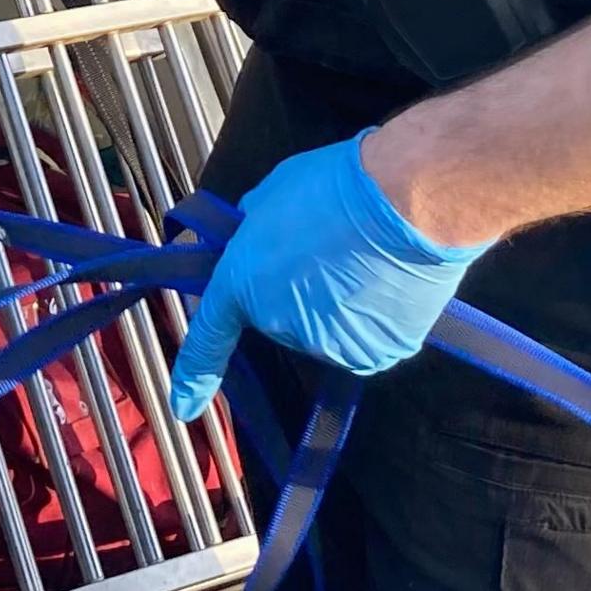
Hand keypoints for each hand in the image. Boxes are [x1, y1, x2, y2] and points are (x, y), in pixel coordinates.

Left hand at [167, 131, 491, 420]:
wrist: (405, 202)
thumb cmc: (336, 185)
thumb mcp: (273, 195)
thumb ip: (255, 229)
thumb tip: (256, 241)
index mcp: (243, 283)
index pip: (210, 337)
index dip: (195, 373)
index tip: (185, 405)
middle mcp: (278, 324)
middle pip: (284, 318)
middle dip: (300, 290)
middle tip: (329, 248)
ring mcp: (326, 345)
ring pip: (328, 331)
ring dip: (341, 306)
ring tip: (366, 261)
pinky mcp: (373, 354)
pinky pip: (367, 339)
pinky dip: (376, 317)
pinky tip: (387, 282)